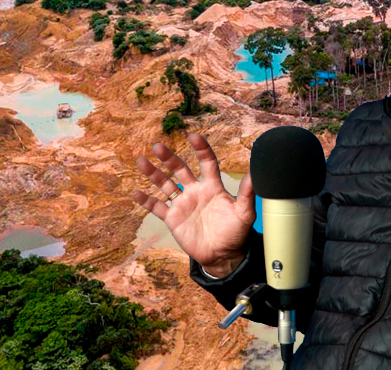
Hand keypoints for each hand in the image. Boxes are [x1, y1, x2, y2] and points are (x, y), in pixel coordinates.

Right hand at [131, 133, 256, 274]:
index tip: (194, 137)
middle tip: (158, 146)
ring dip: (153, 173)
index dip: (201, 149)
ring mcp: (183, 204)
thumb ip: (248, 193)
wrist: (223, 254)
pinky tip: (135, 193)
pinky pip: (157, 207)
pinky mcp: (173, 218)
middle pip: (180, 169)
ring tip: (141, 160)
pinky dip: (146, 201)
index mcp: (213, 186)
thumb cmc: (236, 232)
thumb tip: (256, 173)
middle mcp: (196, 191)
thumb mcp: (244, 213)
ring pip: (165, 184)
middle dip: (170, 157)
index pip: (206, 162)